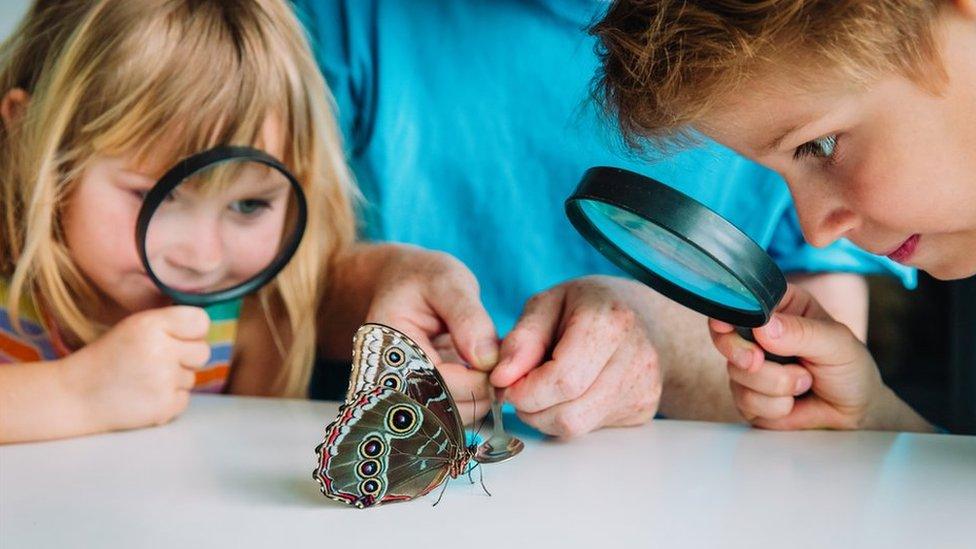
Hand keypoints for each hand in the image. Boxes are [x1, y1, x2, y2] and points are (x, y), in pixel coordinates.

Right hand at [63, 306, 210, 431]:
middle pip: (203, 351)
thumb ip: (169, 323)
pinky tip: (144, 396)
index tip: (178, 337)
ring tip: (142, 380)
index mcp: (151, 325)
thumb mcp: (134, 327)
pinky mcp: (164, 406)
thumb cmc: (108, 357)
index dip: (193, 331)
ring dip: (173, 380)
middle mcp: (161, 350)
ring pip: (192, 377)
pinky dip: (168, 400)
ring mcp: (164, 381)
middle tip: (155, 361)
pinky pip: (184, 399)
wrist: (74, 395)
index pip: (200, 321)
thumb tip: (205, 325)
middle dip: (185, 357)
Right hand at [363, 246, 496, 423]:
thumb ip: (468, 317)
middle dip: (481, 391)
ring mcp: (401, 394)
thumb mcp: (447, 281)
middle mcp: (386, 380)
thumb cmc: (422, 278)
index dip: (477, 380)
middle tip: (503, 362)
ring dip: (480, 397)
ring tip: (490, 362)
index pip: (436, 385)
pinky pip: (450, 412)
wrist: (401, 285)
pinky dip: (474, 397)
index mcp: (387, 348)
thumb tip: (487, 360)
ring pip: (449, 418)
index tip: (503, 360)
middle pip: (441, 410)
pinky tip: (481, 370)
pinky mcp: (418, 399)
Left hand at [490, 276, 661, 437]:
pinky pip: (591, 429)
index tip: (507, 383)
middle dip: (531, 408)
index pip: (562, 379)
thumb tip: (501, 378)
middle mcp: (635, 358)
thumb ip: (523, 339)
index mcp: (610, 322)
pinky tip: (570, 393)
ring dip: (545, 417)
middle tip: (519, 390)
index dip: (525, 390)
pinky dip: (568, 416)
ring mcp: (642, 388)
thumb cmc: (590, 306)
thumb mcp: (548, 304)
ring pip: (577, 427)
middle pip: (569, 412)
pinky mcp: (643, 410)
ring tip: (541, 391)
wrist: (645, 316)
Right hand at [710, 283, 927, 430]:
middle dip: (741, 352)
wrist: (855, 412)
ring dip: (775, 385)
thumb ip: (803, 332)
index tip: (726, 325)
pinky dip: (774, 406)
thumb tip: (765, 328)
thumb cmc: (849, 368)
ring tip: (804, 382)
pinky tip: (793, 401)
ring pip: (737, 373)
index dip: (730, 311)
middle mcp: (759, 334)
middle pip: (724, 336)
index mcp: (780, 308)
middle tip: (757, 361)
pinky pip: (745, 401)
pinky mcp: (748, 396)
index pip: (744, 300)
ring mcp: (751, 366)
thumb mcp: (837, 342)